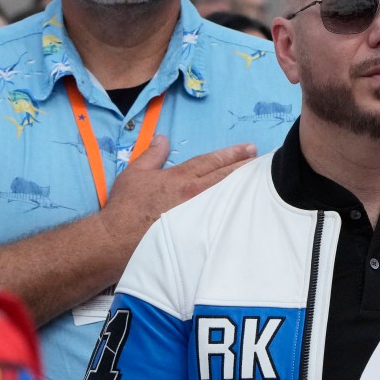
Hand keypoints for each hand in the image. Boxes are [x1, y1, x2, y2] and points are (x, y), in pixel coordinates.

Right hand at [99, 135, 256, 256]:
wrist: (117, 240)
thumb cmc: (124, 207)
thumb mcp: (135, 173)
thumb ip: (152, 154)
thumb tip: (162, 138)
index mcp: (180, 178)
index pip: (211, 162)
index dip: (231, 154)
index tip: (248, 148)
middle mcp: (193, 195)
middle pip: (225, 177)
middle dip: (245, 167)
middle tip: (262, 160)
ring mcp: (198, 215)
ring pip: (227, 197)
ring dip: (244, 187)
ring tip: (260, 180)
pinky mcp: (198, 234)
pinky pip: (222, 219)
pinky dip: (235, 210)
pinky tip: (246, 208)